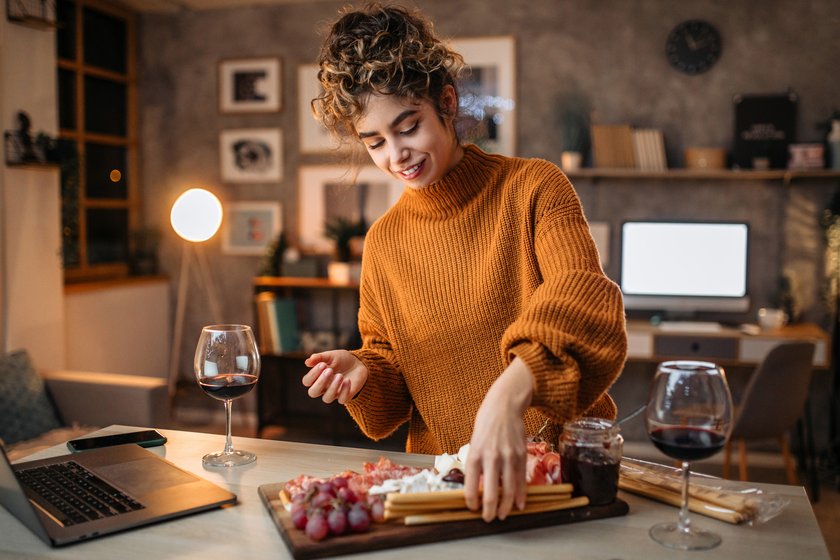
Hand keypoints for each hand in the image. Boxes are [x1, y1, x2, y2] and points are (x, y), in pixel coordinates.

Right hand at [303, 350, 367, 403]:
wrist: (358, 362)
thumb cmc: (341, 360)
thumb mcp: (331, 356)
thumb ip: (319, 358)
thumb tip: (307, 362)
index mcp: (317, 377)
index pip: (307, 381)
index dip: (312, 374)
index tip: (323, 364)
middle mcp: (323, 387)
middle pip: (313, 392)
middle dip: (320, 382)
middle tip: (329, 370)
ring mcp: (334, 393)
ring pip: (327, 398)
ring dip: (332, 387)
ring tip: (340, 375)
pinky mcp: (346, 396)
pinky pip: (342, 399)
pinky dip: (344, 390)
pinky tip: (348, 380)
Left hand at [464, 358, 532, 521]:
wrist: (505, 405)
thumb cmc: (486, 423)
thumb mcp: (474, 441)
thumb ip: (476, 463)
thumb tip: (477, 484)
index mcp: (475, 454)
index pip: (470, 486)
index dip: (471, 502)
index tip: (473, 508)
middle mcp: (491, 457)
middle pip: (491, 493)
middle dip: (489, 510)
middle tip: (489, 518)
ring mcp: (508, 457)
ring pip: (509, 490)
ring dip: (506, 506)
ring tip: (503, 515)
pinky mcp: (521, 455)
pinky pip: (521, 479)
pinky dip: (521, 494)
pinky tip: (519, 503)